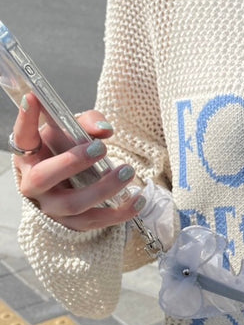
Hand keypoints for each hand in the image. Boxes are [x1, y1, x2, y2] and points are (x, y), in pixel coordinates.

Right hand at [11, 93, 145, 230]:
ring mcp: (53, 208)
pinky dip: (121, 212)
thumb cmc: (66, 154)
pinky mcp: (74, 224)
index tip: (34, 99)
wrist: (67, 190)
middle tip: (100, 147)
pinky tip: (139, 199)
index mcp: (29, 156)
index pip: (22, 137)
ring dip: (104, 188)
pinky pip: (97, 221)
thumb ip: (86, 123)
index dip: (26, 119)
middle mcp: (34, 185)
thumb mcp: (70, 133)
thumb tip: (105, 129)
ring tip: (128, 171)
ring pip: (74, 204)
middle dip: (73, 162)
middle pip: (45, 177)